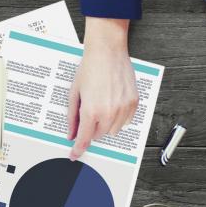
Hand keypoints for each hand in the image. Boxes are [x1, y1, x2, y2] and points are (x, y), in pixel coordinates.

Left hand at [67, 18, 138, 159]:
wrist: (107, 51)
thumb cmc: (89, 68)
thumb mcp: (75, 93)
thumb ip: (72, 116)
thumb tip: (71, 133)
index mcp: (91, 111)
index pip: (84, 139)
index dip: (78, 149)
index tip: (75, 155)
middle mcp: (109, 113)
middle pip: (99, 135)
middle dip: (92, 129)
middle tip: (89, 114)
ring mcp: (123, 108)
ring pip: (114, 130)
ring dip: (106, 125)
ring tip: (102, 106)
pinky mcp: (133, 103)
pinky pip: (126, 120)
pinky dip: (118, 118)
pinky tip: (112, 103)